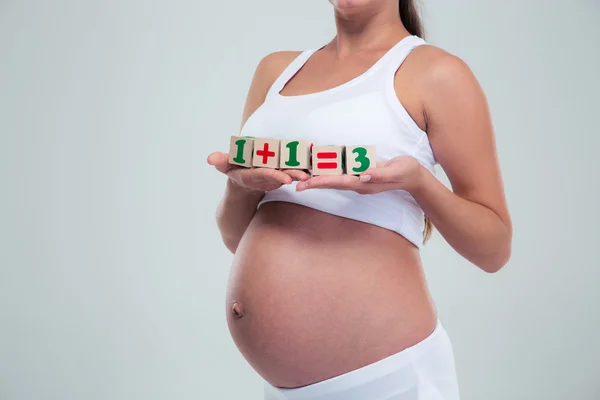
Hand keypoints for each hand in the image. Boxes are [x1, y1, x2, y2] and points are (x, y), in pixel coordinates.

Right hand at [207, 152, 309, 192]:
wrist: (243, 182)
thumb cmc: (233, 169)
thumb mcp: (225, 165)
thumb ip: (220, 160)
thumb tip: (210, 158)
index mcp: (252, 174)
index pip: (264, 174)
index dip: (274, 176)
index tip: (284, 178)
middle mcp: (265, 176)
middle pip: (280, 176)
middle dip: (291, 176)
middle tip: (303, 177)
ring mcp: (274, 176)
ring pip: (288, 174)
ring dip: (299, 175)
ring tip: (310, 174)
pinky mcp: (281, 173)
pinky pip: (292, 171)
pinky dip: (302, 170)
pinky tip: (313, 168)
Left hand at [296, 156, 424, 193]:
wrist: (414, 177)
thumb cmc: (406, 172)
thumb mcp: (396, 171)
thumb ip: (379, 174)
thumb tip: (362, 175)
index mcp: (364, 183)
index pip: (338, 182)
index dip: (321, 182)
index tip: (305, 184)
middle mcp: (358, 183)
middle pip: (331, 183)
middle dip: (313, 183)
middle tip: (294, 184)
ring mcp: (359, 180)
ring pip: (334, 179)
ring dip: (318, 178)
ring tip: (300, 177)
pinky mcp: (361, 174)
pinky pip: (341, 173)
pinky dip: (328, 171)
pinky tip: (318, 168)